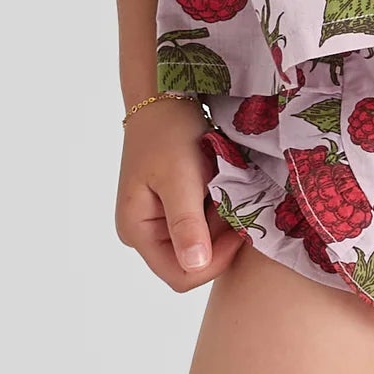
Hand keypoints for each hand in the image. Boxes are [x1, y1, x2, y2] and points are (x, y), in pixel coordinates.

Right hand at [115, 97, 248, 292]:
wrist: (164, 98)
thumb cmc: (168, 134)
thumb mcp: (179, 178)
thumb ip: (186, 223)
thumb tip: (194, 266)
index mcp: (136, 231)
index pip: (180, 275)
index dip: (214, 262)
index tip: (237, 230)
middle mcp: (143, 234)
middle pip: (192, 262)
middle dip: (218, 241)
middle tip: (232, 205)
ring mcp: (158, 223)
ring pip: (202, 246)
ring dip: (220, 225)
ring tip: (224, 191)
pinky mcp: (172, 212)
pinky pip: (202, 228)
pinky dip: (217, 214)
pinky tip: (219, 189)